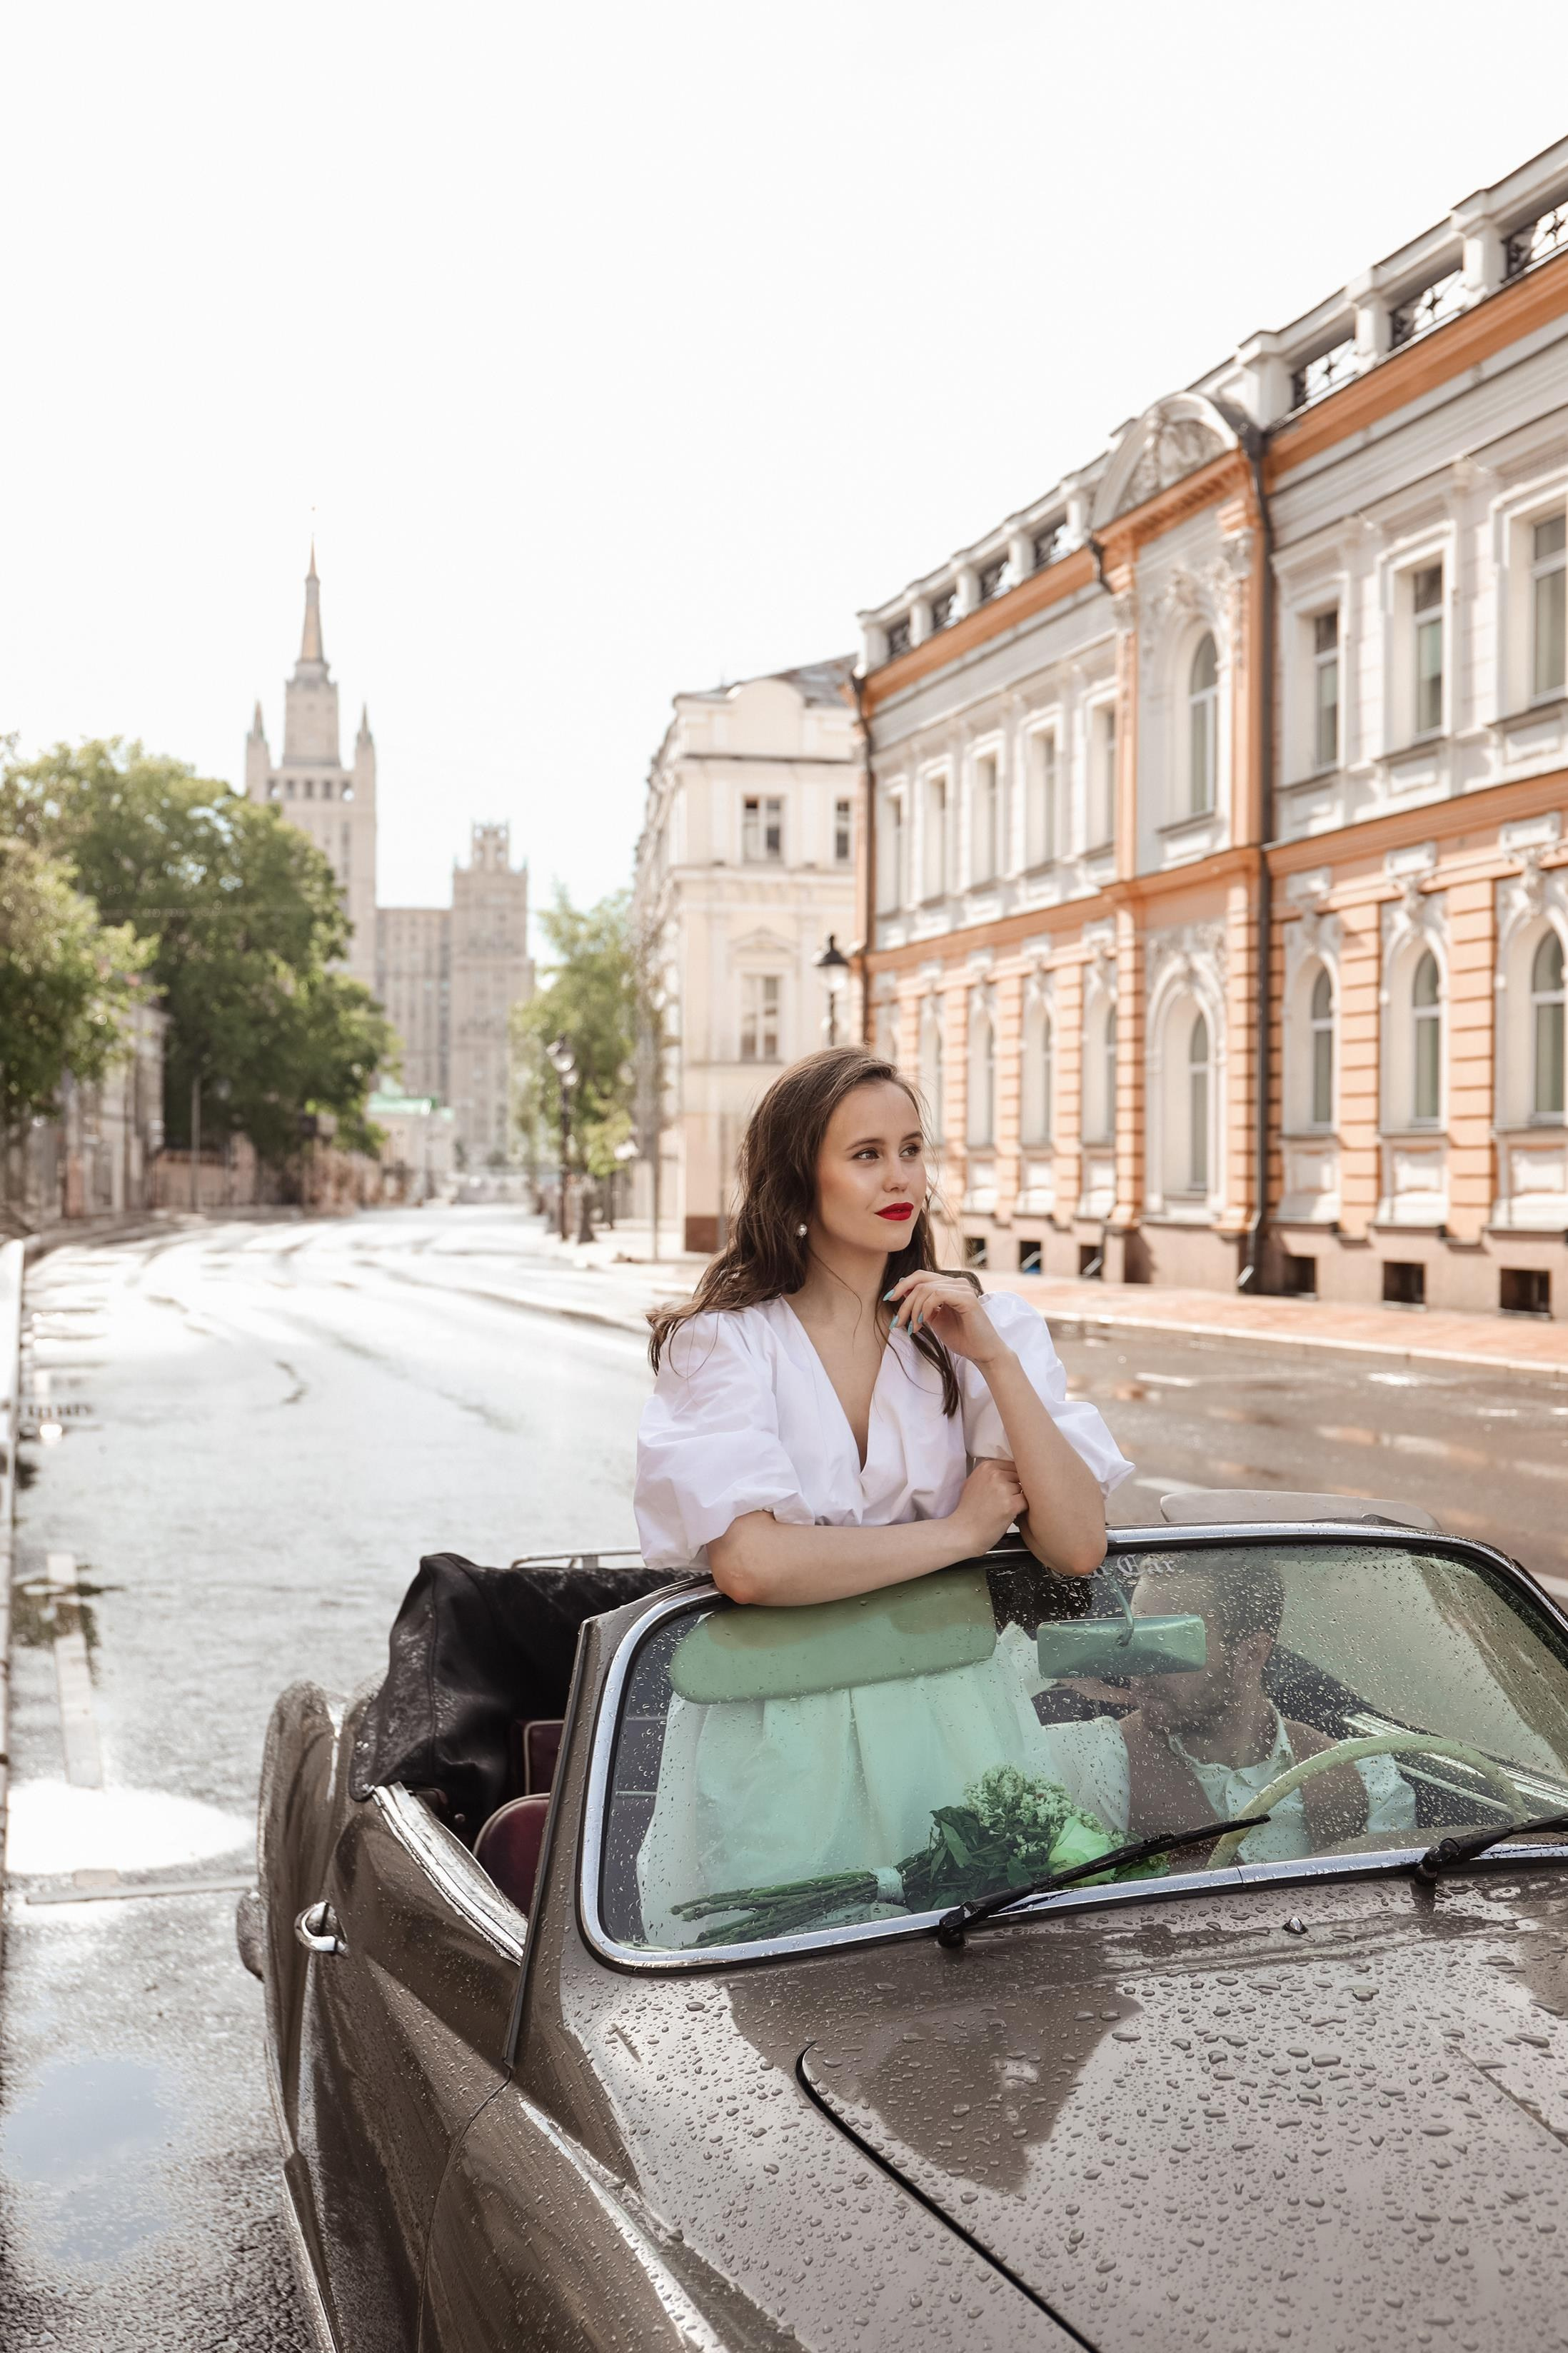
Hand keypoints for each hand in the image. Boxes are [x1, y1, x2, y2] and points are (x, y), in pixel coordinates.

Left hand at [884, 1272, 1006, 1365]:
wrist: (982, 1353)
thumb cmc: (961, 1338)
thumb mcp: (934, 1319)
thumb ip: (922, 1305)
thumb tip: (902, 1292)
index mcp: (950, 1285)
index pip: (921, 1277)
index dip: (902, 1285)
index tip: (889, 1299)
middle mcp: (957, 1282)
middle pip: (920, 1281)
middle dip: (904, 1301)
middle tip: (897, 1322)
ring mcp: (963, 1288)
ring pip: (926, 1288)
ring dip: (913, 1309)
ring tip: (912, 1329)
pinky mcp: (967, 1298)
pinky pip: (937, 1295)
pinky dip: (925, 1309)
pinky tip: (922, 1323)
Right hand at [951, 1457, 1024, 1554]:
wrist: (963, 1532)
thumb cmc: (968, 1511)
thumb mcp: (973, 1482)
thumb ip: (990, 1474)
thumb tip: (1010, 1469)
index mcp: (986, 1466)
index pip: (1012, 1465)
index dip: (1012, 1478)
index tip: (1005, 1489)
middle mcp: (995, 1474)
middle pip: (1020, 1476)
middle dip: (1016, 1488)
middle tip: (1004, 1501)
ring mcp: (1003, 1489)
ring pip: (1024, 1489)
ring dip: (1018, 1499)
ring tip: (1004, 1509)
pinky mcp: (1011, 1504)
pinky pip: (1027, 1502)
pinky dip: (1022, 1509)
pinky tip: (1010, 1514)